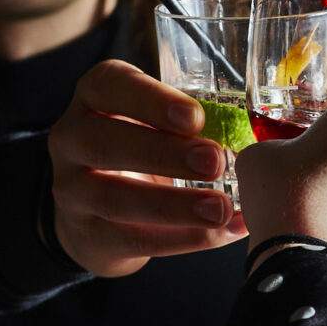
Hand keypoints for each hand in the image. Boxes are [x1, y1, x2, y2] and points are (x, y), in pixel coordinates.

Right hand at [47, 60, 247, 277]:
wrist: (94, 213)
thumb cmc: (138, 152)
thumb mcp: (151, 124)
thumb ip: (189, 123)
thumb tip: (255, 137)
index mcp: (93, 98)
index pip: (109, 85)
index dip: (150, 100)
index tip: (195, 116)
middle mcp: (71, 139)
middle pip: (104, 142)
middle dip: (163, 153)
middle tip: (214, 160)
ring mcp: (71, 191)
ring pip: (115, 199)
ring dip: (174, 206)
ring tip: (221, 208)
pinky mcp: (87, 235)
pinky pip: (131, 239)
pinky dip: (180, 239)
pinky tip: (218, 233)